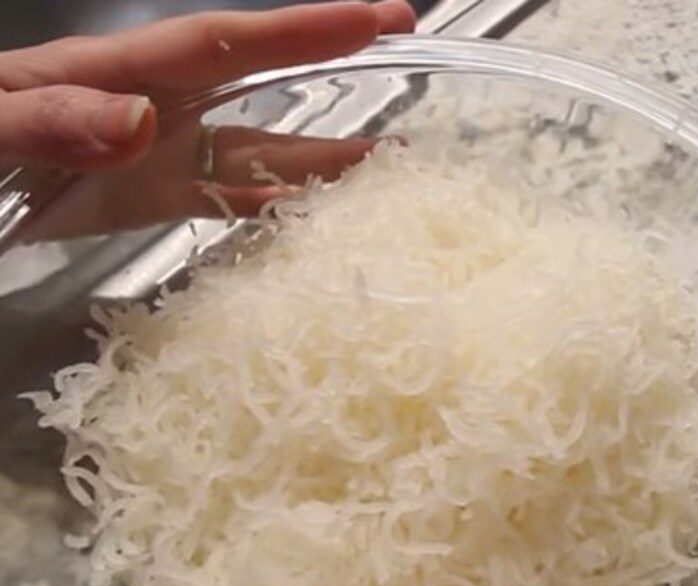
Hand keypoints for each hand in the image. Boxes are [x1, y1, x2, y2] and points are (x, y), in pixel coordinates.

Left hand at [0, 1, 415, 236]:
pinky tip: (307, 220)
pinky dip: (269, 211)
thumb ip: (54, 118)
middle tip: (409, 75)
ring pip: (255, 157)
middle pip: (262, 95)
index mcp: (122, 74)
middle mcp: (159, 111)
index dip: (303, 31)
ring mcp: (161, 158)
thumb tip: (141, 122)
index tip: (376, 19)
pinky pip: (225, 204)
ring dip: (318, 162)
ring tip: (380, 169)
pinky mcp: (154, 199)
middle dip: (334, 82)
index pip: (227, 44)